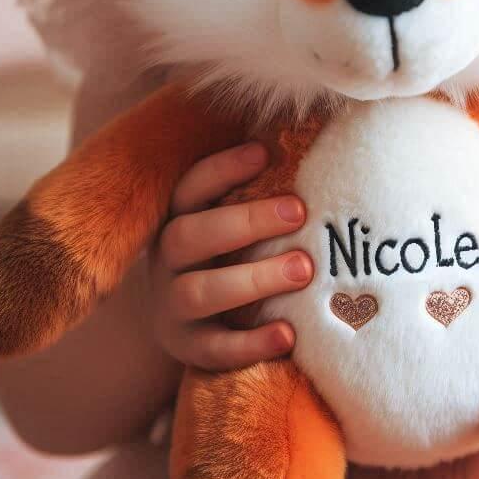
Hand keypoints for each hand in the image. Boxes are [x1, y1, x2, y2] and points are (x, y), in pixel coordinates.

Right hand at [150, 142, 312, 370]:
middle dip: (247, 221)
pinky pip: (215, 350)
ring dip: (253, 279)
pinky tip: (289, 334)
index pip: (190, 188)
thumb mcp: (230, 218)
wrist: (192, 324)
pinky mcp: (188, 349)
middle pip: (190, 235)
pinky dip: (252, 343)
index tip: (265, 152)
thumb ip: (259, 186)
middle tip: (300, 212)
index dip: (223, 168)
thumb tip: (311, 129)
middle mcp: (166, 260)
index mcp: (177, 218)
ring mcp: (172, 306)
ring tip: (305, 269)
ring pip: (199, 292)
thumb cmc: (228, 253)